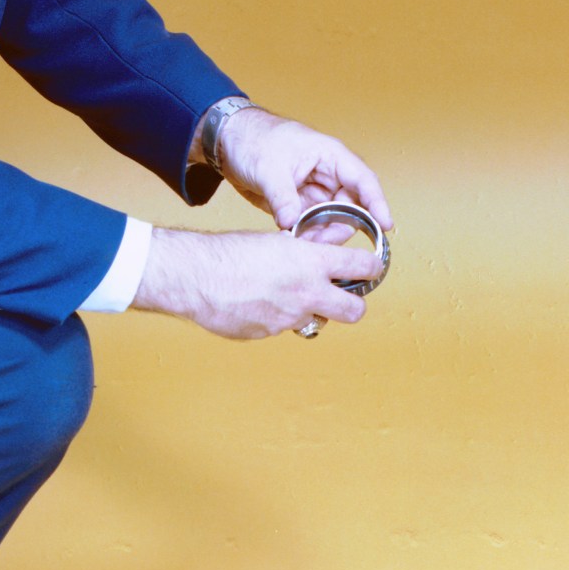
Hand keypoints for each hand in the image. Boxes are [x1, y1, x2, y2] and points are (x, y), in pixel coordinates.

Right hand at [131, 227, 385, 339]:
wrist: (196, 277)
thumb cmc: (231, 253)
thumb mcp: (278, 239)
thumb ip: (315, 242)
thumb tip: (339, 235)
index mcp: (311, 263)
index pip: (363, 267)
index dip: (372, 267)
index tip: (371, 267)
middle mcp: (306, 293)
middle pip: (355, 310)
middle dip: (354, 304)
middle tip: (345, 296)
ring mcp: (290, 318)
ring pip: (316, 320)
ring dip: (310, 310)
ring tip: (287, 294)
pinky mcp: (270, 333)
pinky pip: (284, 328)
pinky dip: (278, 317)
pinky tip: (258, 302)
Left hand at [214, 107, 394, 236]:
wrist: (229, 142)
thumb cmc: (254, 139)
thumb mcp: (269, 168)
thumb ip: (283, 198)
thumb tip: (292, 224)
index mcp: (330, 156)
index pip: (364, 181)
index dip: (378, 204)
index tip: (385, 226)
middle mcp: (328, 175)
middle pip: (351, 208)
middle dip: (340, 228)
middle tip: (320, 244)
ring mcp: (315, 191)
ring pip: (333, 221)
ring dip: (322, 235)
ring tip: (302, 243)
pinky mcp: (300, 205)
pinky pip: (313, 225)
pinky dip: (308, 236)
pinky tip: (294, 241)